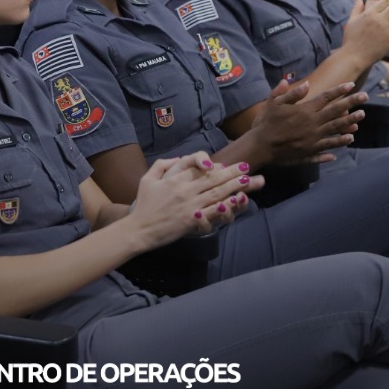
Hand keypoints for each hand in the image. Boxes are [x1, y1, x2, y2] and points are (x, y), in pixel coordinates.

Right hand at [128, 153, 254, 249]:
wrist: (139, 229)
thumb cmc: (143, 205)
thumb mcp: (147, 179)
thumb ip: (161, 165)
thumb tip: (178, 159)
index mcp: (175, 178)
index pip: (198, 168)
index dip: (214, 165)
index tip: (226, 164)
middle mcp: (185, 190)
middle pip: (212, 178)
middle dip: (231, 172)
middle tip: (247, 167)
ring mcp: (189, 205)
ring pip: (216, 193)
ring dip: (234, 186)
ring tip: (248, 180)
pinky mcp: (192, 220)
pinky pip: (212, 211)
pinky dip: (225, 205)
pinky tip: (236, 201)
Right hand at [249, 79, 366, 164]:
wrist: (260, 146)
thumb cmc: (265, 123)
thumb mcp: (273, 103)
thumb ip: (290, 93)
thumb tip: (307, 84)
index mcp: (304, 111)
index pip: (326, 98)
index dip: (339, 91)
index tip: (351, 85)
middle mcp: (313, 124)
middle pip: (336, 111)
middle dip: (351, 103)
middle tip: (365, 96)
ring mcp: (314, 138)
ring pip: (336, 129)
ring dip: (350, 122)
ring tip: (362, 116)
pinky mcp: (311, 151)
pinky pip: (329, 146)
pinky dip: (340, 142)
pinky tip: (349, 139)